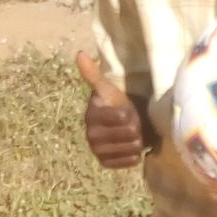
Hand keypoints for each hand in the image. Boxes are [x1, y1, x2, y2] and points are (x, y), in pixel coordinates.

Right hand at [77, 50, 146, 168]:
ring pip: (129, 148)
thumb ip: (94, 74)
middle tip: (134, 123)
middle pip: (128, 133)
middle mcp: (91, 134)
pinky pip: (127, 162)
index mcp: (92, 115)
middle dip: (135, 127)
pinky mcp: (105, 163)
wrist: (121, 126)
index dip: (129, 113)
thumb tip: (79, 54)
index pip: (120, 116)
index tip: (127, 110)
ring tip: (135, 135)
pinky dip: (134, 156)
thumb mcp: (108, 88)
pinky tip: (133, 149)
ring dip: (136, 141)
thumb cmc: (116, 104)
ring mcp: (97, 150)